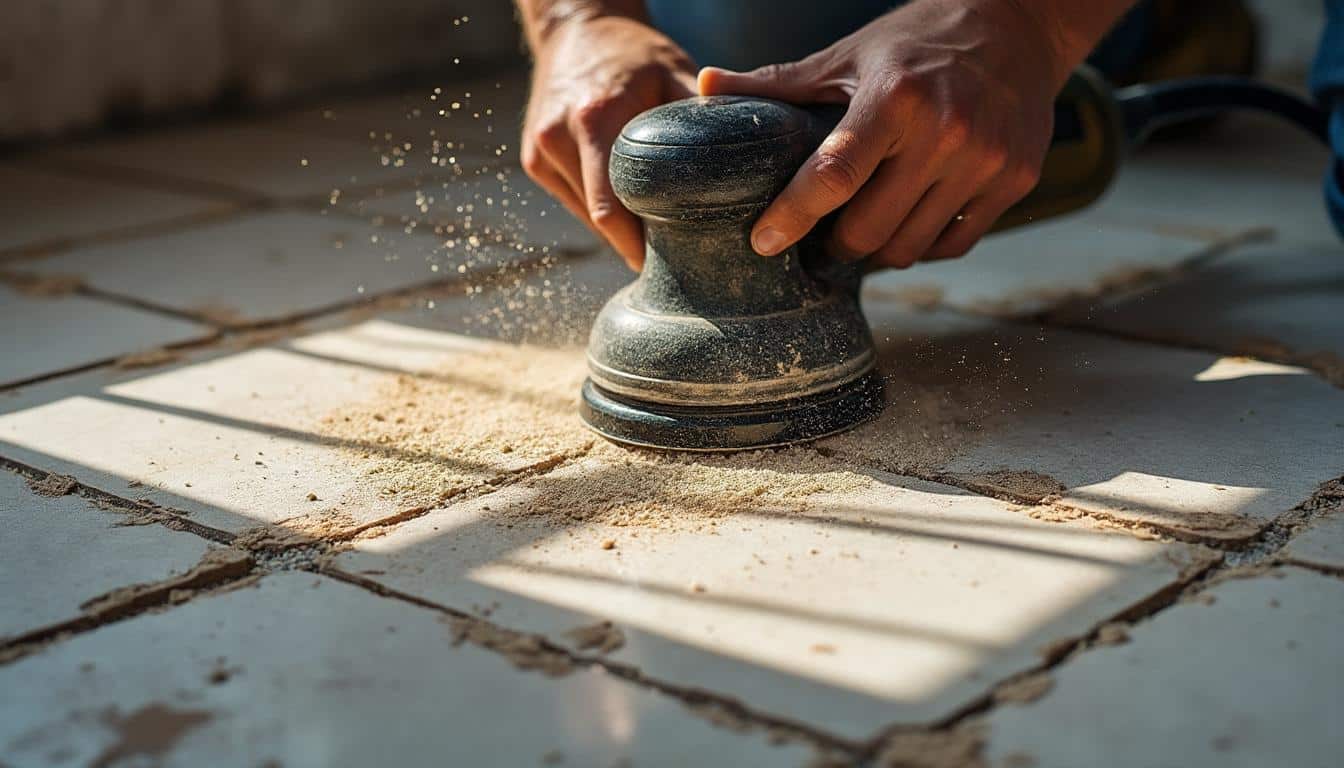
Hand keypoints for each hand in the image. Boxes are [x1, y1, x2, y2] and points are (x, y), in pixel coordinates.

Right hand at [521, 14, 696, 268]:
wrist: (576, 27)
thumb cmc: (633, 52)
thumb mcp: (673, 72)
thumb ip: (703, 113)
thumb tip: (743, 153)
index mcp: (594, 120)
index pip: (612, 208)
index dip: (639, 244)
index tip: (669, 262)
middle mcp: (559, 138)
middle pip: (597, 219)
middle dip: (630, 244)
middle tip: (665, 261)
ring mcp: (540, 151)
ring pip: (584, 215)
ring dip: (615, 229)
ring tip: (649, 233)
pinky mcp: (534, 159)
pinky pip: (572, 199)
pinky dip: (598, 208)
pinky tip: (623, 203)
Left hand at [698, 0, 1070, 268]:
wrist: (1018, 26)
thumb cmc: (918, 43)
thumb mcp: (848, 56)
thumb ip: (779, 83)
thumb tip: (706, 87)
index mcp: (894, 97)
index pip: (835, 174)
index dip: (793, 215)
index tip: (763, 242)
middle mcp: (946, 132)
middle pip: (869, 229)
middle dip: (834, 243)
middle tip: (822, 234)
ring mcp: (985, 160)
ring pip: (910, 247)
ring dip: (877, 250)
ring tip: (863, 227)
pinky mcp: (1015, 181)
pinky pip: (952, 244)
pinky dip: (922, 243)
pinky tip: (908, 221)